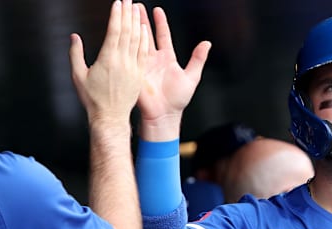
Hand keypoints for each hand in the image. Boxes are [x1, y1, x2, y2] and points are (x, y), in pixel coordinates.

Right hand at [69, 0, 147, 127]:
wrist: (110, 117)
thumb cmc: (92, 99)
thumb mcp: (78, 75)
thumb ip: (75, 54)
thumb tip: (74, 36)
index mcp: (107, 58)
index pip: (114, 30)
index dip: (117, 15)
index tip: (118, 2)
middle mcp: (122, 61)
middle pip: (127, 31)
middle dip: (128, 13)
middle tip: (128, 0)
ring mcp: (132, 67)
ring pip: (137, 40)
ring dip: (137, 23)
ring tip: (136, 9)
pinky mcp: (139, 74)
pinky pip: (143, 53)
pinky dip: (144, 39)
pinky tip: (144, 29)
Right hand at [137, 5, 210, 139]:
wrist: (164, 115)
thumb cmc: (178, 99)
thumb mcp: (192, 77)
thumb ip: (198, 59)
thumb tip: (207, 43)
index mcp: (167, 58)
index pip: (163, 36)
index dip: (160, 23)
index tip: (157, 10)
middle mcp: (154, 59)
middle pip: (146, 34)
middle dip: (141, 19)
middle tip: (136, 5)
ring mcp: (143, 64)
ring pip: (137, 40)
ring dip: (132, 26)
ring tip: (128, 11)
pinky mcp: (135, 71)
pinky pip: (131, 53)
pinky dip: (128, 41)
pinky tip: (124, 29)